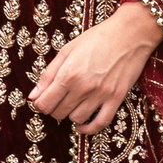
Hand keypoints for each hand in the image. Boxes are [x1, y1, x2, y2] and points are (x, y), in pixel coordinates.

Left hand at [29, 0, 162, 134]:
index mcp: (68, 74)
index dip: (40, 103)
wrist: (130, 34)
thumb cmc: (97, 38)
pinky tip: (82, 125)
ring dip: (70, 114)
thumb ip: (48, 74)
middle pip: (59, 113)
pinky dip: (89, 128)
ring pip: (77, 118)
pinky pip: (101, 122)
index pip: (45, 103)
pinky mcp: (116, 99)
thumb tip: (33, 96)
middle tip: (58, 98)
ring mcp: (101, 95)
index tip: (44, 98)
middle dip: (54, 108)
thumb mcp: (67, 50)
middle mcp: (83, 88)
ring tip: (72, 103)